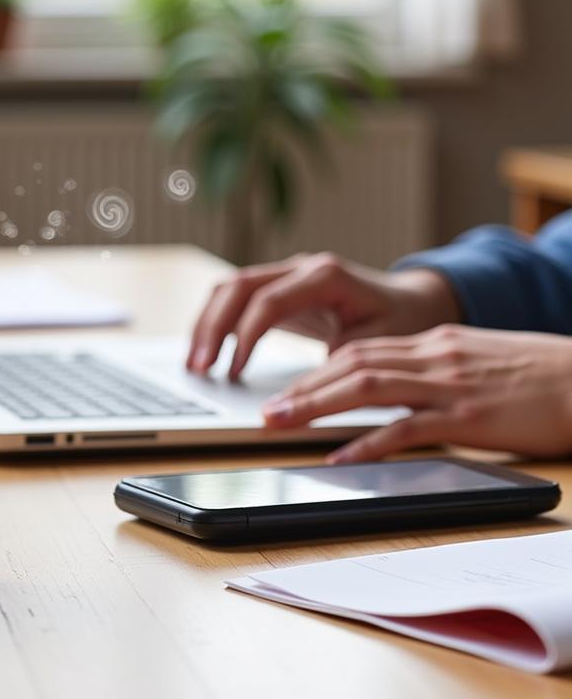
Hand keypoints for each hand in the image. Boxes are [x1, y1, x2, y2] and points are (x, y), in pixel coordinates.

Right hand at [187, 252, 458, 377]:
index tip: (233, 372)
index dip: (245, 337)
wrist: (415, 302)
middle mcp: (300, 265)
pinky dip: (219, 322)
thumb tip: (302, 392)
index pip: (268, 300)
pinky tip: (210, 352)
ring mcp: (287, 273)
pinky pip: (237, 298)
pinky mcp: (279, 288)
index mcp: (325, 275)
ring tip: (195, 364)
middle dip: (212, 328)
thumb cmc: (403, 323)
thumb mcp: (378, 346)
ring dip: (208, 324)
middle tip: (199, 368)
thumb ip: (339, 361)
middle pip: (237, 286)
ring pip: (230, 287)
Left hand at [262, 325, 571, 462]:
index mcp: (431, 343)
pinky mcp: (469, 416)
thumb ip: (431, 372)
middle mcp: (432, 357)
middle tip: (265, 411)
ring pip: (367, 388)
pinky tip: (340, 457)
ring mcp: (449, 385)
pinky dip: (368, 443)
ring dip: (316, 406)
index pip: (359, 352)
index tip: (286, 392)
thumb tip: (392, 396)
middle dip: (302, 388)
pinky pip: (408, 429)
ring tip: (279, 424)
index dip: (316, 373)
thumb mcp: (473, 362)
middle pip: (351, 366)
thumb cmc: (536, 376)